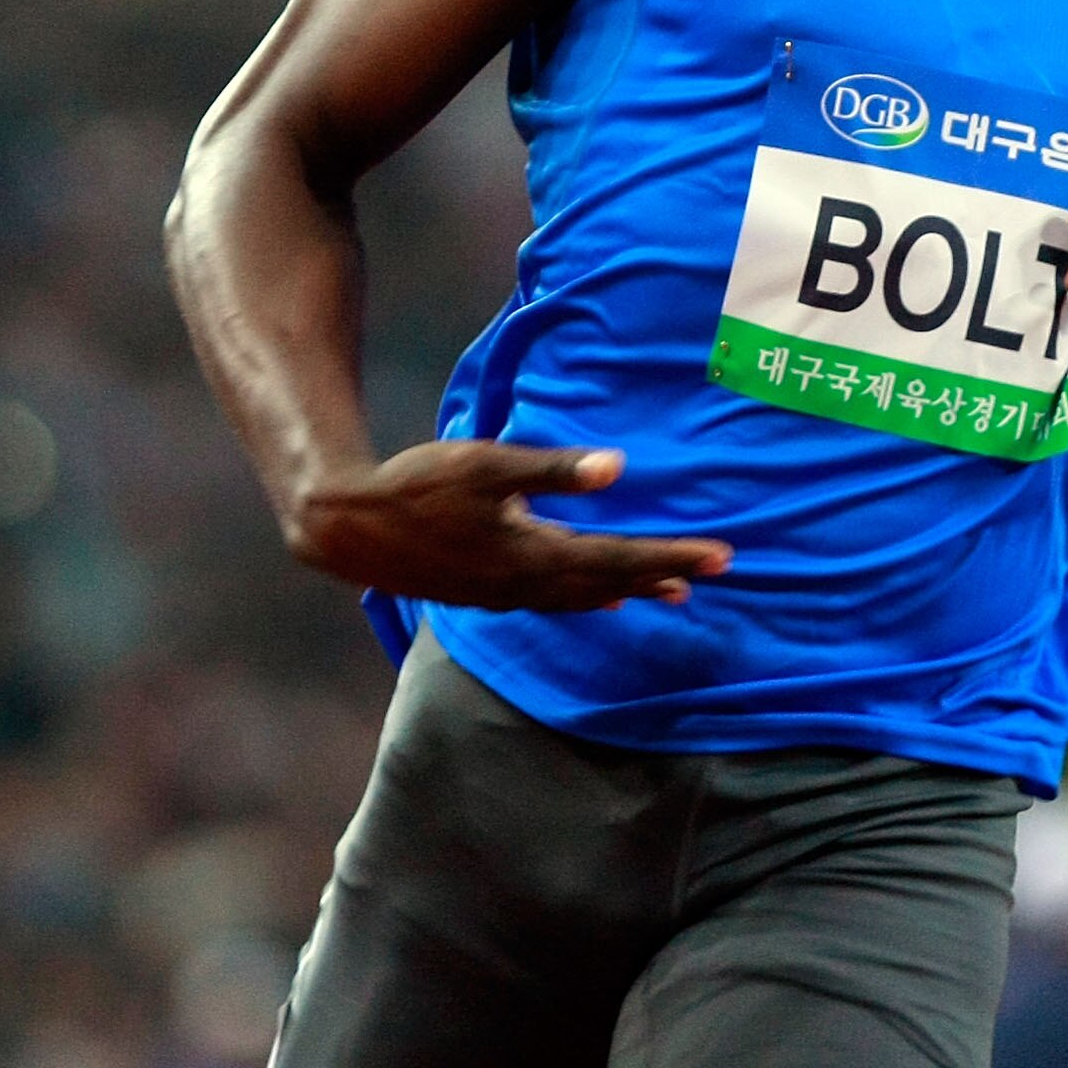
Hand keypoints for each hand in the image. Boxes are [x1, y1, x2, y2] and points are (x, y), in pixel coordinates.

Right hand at [284, 441, 731, 611]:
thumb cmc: (417, 485)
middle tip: (713, 572)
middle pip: (608, 584)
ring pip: (582, 599)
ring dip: (628, 591)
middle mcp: (524, 584)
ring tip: (671, 590)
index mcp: (531, 554)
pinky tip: (601, 597)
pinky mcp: (485, 593)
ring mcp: (503, 595)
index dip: (672, 558)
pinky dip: (587, 598)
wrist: (347, 526)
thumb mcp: (486, 465)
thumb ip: (553, 470)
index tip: (720, 557)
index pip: (619, 559)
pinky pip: (553, 602)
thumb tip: (618, 468)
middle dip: (661, 576)